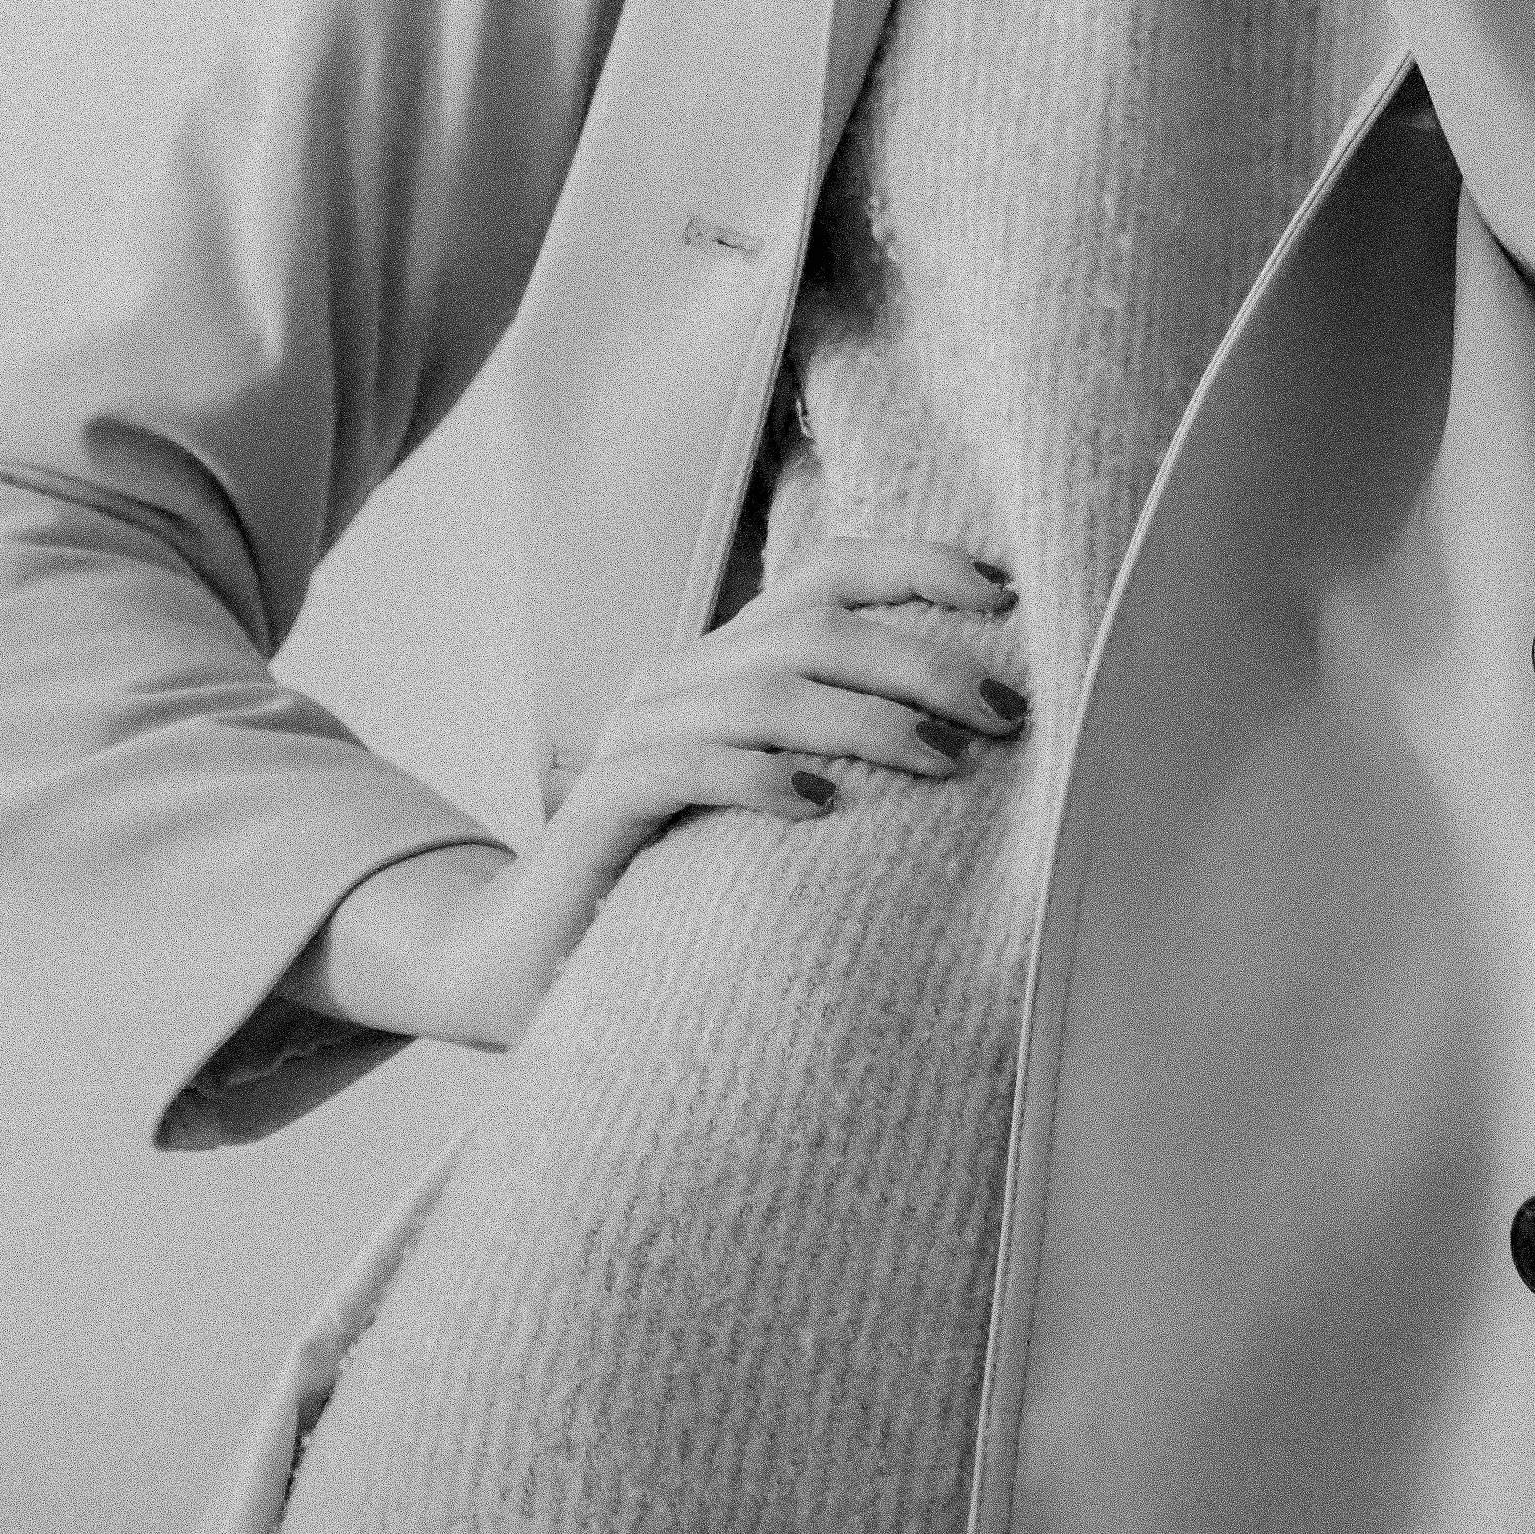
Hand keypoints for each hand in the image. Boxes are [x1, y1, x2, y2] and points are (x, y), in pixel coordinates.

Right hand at [295, 533, 1024, 1049]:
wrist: (526, 966)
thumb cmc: (679, 884)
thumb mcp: (776, 805)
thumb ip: (845, 753)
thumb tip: (986, 736)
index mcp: (726, 661)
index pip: (829, 574)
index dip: (918, 567)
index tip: (1009, 595)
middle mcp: (678, 679)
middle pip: (814, 628)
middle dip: (923, 660)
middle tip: (1007, 714)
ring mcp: (632, 738)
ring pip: (763, 691)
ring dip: (867, 721)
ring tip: (947, 762)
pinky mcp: (599, 809)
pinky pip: (684, 769)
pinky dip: (759, 777)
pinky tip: (822, 806)